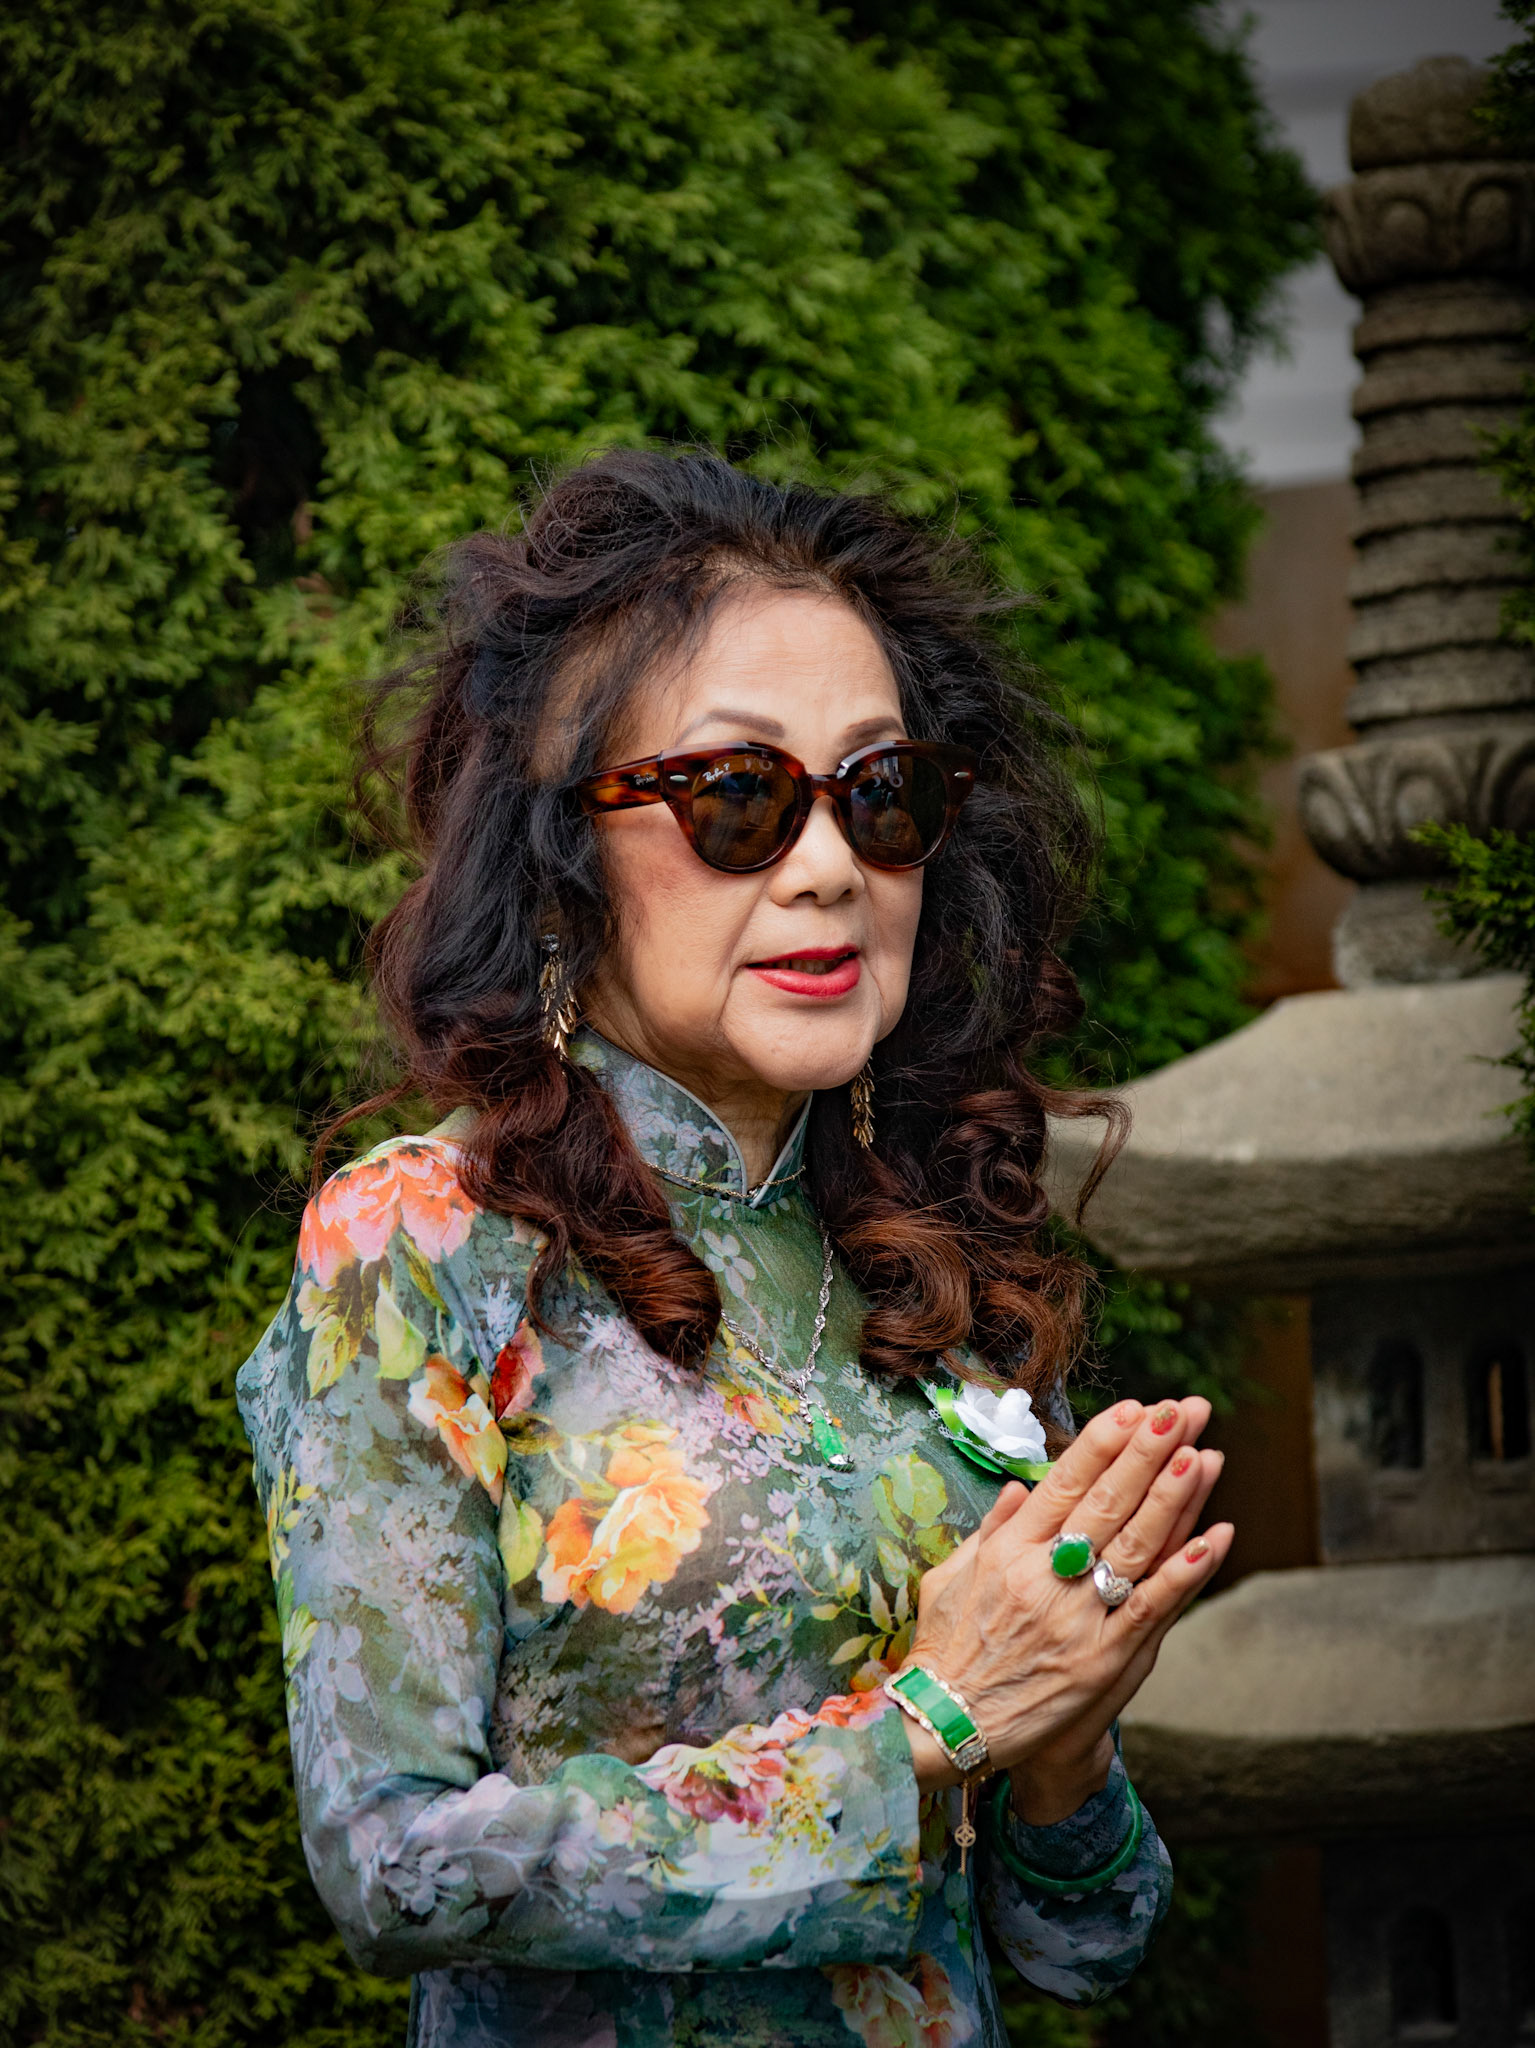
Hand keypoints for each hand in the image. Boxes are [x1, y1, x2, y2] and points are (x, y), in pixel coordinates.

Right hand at [896, 1397, 1231, 1810]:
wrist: (944, 1729)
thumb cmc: (944, 1652)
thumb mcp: (949, 1579)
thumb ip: (987, 1531)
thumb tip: (1018, 1488)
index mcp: (1006, 1551)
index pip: (1062, 1483)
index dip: (1101, 1443)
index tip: (1132, 1407)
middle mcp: (1041, 1576)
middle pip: (1104, 1502)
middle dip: (1145, 1451)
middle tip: (1178, 1409)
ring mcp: (1074, 1618)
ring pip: (1133, 1546)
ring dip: (1171, 1497)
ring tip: (1200, 1452)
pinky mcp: (1100, 1661)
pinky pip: (1151, 1608)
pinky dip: (1183, 1573)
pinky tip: (1213, 1539)